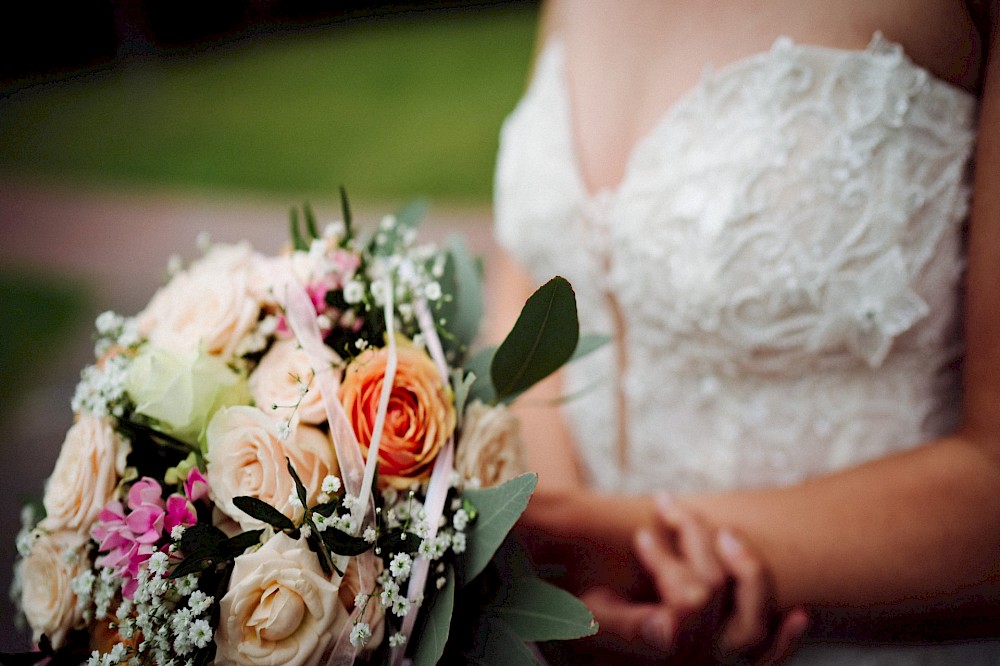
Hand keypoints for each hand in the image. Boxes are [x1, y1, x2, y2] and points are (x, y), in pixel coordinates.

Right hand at [581, 494, 807, 663]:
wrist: (597, 658)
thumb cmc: (585, 634)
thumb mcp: (591, 625)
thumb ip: (626, 627)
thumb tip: (669, 626)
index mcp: (665, 647)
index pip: (690, 593)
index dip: (665, 557)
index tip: (640, 535)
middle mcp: (699, 662)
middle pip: (717, 590)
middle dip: (695, 539)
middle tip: (671, 507)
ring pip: (754, 621)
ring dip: (748, 572)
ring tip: (727, 534)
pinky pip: (769, 664)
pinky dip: (787, 641)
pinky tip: (798, 614)